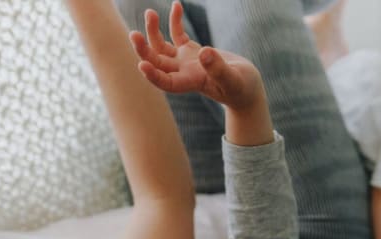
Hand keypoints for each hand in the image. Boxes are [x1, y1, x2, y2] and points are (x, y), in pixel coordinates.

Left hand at [131, 2, 263, 110]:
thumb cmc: (242, 88)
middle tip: (134, 34)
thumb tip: (204, 52)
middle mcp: (183, 73)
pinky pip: (177, 34)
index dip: (153, 75)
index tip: (142, 64)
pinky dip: (175, 20)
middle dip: (144, 49)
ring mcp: (185, 61)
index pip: (167, 83)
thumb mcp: (233, 80)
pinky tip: (177, 4)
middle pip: (157, 62)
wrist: (246, 87)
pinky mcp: (192, 51)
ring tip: (150, 12)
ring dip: (153, 31)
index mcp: (191, 82)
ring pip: (161, 46)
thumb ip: (219, 69)